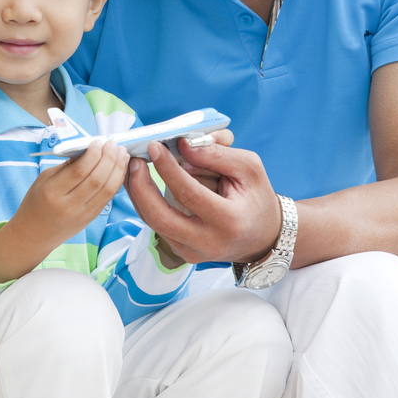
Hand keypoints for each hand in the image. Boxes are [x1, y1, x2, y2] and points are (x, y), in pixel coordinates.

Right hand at [0, 139, 128, 282]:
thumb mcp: (44, 179)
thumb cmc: (36, 202)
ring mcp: (82, 214)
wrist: (34, 235)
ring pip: (107, 189)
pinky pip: (108, 198)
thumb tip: (87, 149)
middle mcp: (69, 205)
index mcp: (53, 192)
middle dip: (109, 158)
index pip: (79, 171)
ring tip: (122, 153)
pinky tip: (118, 169)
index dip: (93, 154)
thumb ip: (66, 165)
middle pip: (97, 179)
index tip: (98, 142)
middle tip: (113, 144)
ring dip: (117, 169)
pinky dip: (116, 181)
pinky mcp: (91, 219)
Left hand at [126, 138, 279, 264]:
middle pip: (159, 217)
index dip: (168, 169)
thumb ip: (216, 155)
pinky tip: (144, 182)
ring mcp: (192, 252)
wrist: (262, 236)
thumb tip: (182, 146)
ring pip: (152, 222)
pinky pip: (157, 225)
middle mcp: (208, 242)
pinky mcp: (182, 251)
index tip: (155, 147)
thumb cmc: (256, 198)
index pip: (189, 193)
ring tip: (135, 166)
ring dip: (139, 193)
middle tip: (134, 160)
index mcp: (229, 221)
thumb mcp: (249, 168)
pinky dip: (147, 202)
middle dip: (140, 186)